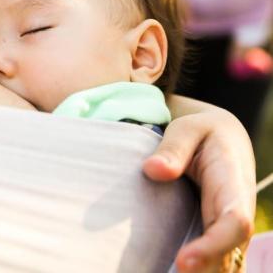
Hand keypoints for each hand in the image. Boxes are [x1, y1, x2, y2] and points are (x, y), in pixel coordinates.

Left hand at [144, 109, 255, 271]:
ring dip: (202, 272)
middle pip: (229, 251)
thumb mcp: (187, 130)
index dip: (213, 245)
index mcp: (231, 181)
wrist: (221, 137)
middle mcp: (236, 208)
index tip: (183, 261)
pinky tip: (171, 269)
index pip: (234, 220)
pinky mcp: (217, 228)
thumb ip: (173, 148)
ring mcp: (228, 222)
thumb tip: (153, 170)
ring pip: (224, 260)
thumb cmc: (202, 132)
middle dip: (204, 269)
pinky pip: (214, 256)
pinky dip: (200, 267)